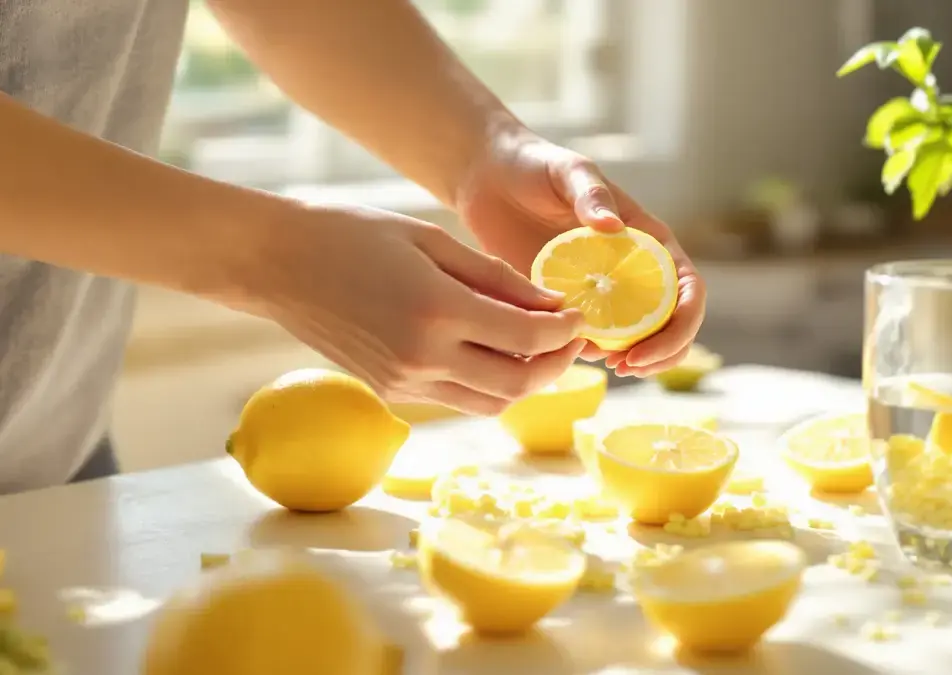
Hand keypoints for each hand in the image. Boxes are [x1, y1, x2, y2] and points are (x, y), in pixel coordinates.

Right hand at [247, 204, 585, 414]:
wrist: (276, 264)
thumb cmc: (353, 234)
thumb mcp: (433, 240)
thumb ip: (496, 278)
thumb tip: (549, 305)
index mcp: (437, 310)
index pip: (527, 339)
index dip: (564, 331)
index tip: (578, 314)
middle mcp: (423, 357)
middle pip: (518, 385)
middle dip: (555, 364)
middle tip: (568, 338)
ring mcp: (405, 382)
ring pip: (491, 403)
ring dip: (525, 381)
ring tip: (537, 347)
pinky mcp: (391, 391)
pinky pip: (458, 399)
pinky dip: (487, 383)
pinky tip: (492, 351)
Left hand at [457, 133, 705, 376]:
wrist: (489, 179)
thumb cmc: (536, 165)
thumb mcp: (568, 170)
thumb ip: (592, 193)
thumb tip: (613, 227)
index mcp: (649, 240)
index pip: (687, 288)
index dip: (681, 323)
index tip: (649, 344)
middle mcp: (633, 270)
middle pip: (671, 324)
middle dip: (662, 353)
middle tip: (628, 367)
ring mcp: (601, 291)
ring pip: (636, 339)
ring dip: (631, 360)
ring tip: (604, 365)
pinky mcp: (567, 303)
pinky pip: (589, 339)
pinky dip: (589, 354)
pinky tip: (569, 352)